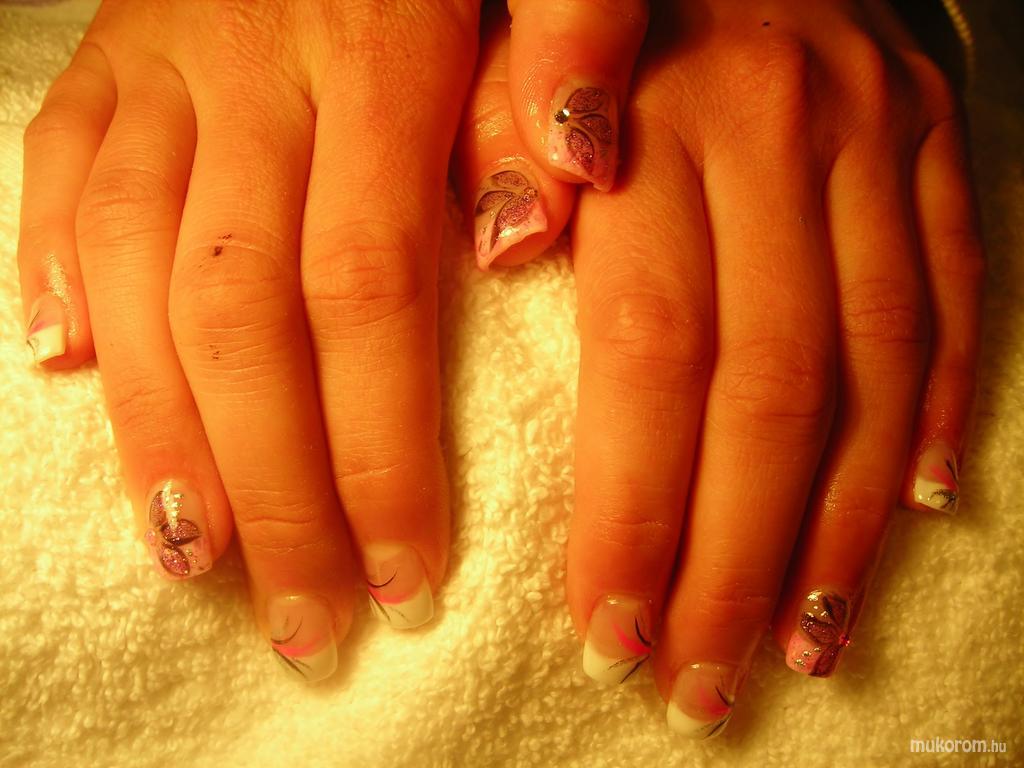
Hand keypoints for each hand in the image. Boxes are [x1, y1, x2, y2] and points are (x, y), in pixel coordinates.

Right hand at [17, 0, 480, 679]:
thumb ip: (558, 75)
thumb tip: (528, 233)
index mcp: (382, 50)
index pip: (368, 291)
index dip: (379, 448)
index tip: (406, 569)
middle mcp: (254, 62)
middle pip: (241, 315)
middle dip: (273, 485)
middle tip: (307, 613)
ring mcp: (161, 59)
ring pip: (130, 270)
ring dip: (156, 430)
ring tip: (196, 555)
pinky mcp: (105, 56)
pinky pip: (52, 172)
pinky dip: (45, 276)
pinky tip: (61, 375)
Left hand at [455, 0, 982, 735]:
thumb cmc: (606, 1)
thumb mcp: (508, 32)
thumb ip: (500, 122)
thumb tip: (511, 245)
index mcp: (662, 119)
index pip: (651, 351)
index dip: (635, 506)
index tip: (609, 625)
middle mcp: (785, 131)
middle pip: (768, 389)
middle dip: (732, 555)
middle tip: (696, 677)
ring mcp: (879, 141)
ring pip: (874, 371)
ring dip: (835, 528)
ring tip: (796, 645)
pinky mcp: (939, 146)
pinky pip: (959, 300)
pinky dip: (943, 414)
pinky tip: (916, 515)